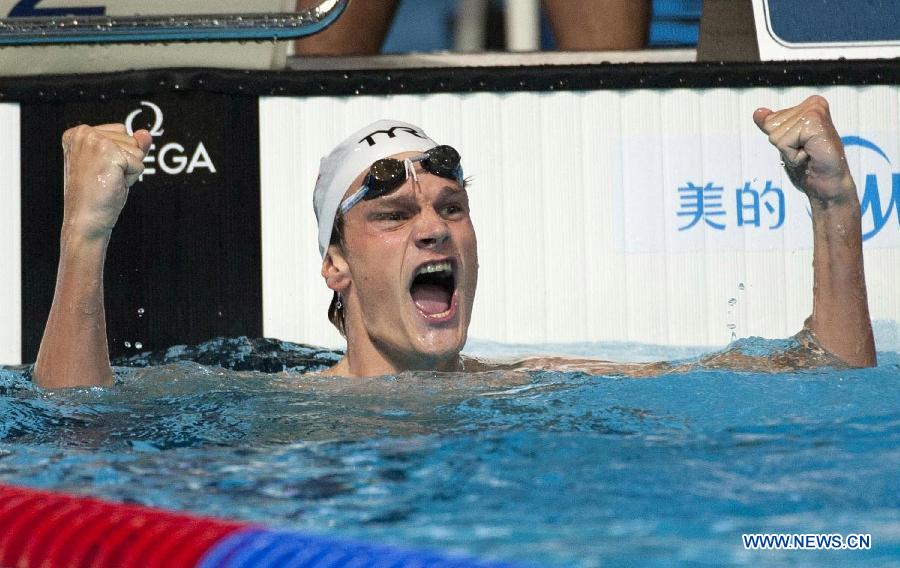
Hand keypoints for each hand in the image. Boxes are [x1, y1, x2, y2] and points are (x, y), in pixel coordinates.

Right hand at [61, 124, 151, 239]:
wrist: (85, 219)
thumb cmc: (96, 196)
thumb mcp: (115, 165)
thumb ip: (130, 146)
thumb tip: (145, 133)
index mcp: (79, 133)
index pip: (121, 132)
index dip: (120, 156)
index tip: (100, 171)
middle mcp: (84, 133)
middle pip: (130, 139)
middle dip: (126, 162)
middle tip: (105, 179)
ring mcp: (95, 140)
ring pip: (137, 150)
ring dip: (129, 170)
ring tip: (108, 181)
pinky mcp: (109, 152)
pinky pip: (139, 163)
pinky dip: (132, 177)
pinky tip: (113, 184)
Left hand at [753, 95, 855, 206]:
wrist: (827, 184)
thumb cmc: (809, 165)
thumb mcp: (787, 142)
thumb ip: (772, 126)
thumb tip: (757, 112)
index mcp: (809, 105)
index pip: (770, 120)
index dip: (781, 140)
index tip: (802, 146)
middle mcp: (814, 104)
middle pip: (771, 126)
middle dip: (784, 145)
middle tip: (806, 151)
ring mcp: (815, 112)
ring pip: (775, 135)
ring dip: (789, 152)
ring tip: (809, 153)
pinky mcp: (814, 123)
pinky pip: (783, 143)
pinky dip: (792, 156)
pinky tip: (810, 155)